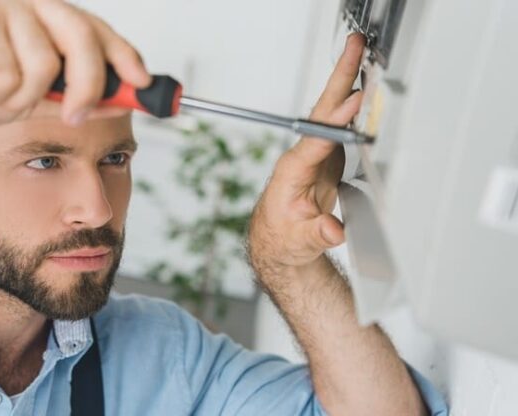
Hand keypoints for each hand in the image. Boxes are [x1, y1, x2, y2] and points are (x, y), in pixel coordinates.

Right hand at [0, 0, 150, 125]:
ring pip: (42, 68)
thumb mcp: (32, 95)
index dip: (125, 57)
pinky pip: (6, 76)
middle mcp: (30, 1)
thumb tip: (120, 98)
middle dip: (87, 88)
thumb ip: (72, 93)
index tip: (145, 83)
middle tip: (73, 117)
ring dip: (16, 97)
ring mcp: (3, 3)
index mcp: (45, 15)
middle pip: (82, 41)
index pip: (97, 30)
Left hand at [248, 34, 364, 274]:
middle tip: (353, 46)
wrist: (280, 241)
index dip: (336, 120)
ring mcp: (314, 152)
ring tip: (359, 50)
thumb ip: (318, 235)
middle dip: (338, 79)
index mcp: (293, 171)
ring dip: (346, 81)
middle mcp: (303, 155)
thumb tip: (332, 230)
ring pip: (331, 112)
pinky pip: (339, 121)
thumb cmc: (285, 237)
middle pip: (323, 112)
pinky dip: (352, 100)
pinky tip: (364, 82)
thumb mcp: (301, 242)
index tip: (354, 100)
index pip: (317, 140)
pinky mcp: (325, 154)